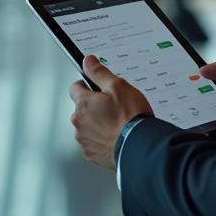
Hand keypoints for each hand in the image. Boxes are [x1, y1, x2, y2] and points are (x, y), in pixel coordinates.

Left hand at [69, 55, 154, 169]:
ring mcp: (84, 140)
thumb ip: (100, 73)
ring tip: (118, 124)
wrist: (140, 147)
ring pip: (87, 126)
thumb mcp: (118, 86)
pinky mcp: (91, 154)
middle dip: (94, 106)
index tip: (98, 88)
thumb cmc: (131, 117)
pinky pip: (93, 142)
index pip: (75, 87)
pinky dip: (102, 139)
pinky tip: (116, 136)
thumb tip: (88, 62)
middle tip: (114, 107)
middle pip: (82, 108)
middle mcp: (79, 122)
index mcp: (83, 103)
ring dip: (98, 123)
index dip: (87, 85)